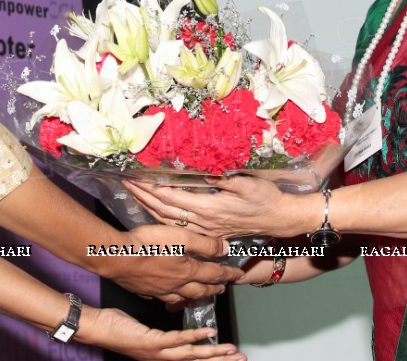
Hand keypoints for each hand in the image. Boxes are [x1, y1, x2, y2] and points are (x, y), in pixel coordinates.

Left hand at [78, 306, 245, 360]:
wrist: (97, 329)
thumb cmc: (118, 328)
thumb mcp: (147, 333)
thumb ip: (165, 336)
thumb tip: (180, 332)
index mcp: (163, 357)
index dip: (212, 360)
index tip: (231, 357)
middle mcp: (163, 359)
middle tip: (242, 359)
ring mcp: (158, 353)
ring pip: (191, 356)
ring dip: (214, 354)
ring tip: (232, 351)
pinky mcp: (151, 343)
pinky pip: (177, 340)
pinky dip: (194, 337)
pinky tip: (209, 333)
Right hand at [101, 224, 242, 303]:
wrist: (118, 257)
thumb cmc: (150, 244)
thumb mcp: (182, 237)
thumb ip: (205, 244)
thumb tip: (226, 250)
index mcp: (188, 271)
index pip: (214, 274)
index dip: (228, 274)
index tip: (238, 275)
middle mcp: (177, 285)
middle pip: (201, 289)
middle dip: (214, 288)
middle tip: (223, 288)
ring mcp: (160, 290)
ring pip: (183, 297)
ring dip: (195, 295)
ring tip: (201, 294)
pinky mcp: (145, 290)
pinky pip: (163, 297)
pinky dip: (171, 297)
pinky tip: (168, 294)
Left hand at [125, 176, 308, 238]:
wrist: (280, 219)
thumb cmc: (266, 198)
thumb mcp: (248, 184)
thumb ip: (225, 179)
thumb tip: (205, 173)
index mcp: (209, 207)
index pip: (172, 197)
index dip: (151, 188)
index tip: (136, 177)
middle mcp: (203, 221)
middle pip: (164, 210)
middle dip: (143, 196)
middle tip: (127, 183)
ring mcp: (206, 230)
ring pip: (169, 221)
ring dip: (149, 208)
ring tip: (134, 195)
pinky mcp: (210, 233)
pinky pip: (179, 228)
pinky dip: (162, 219)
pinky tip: (154, 213)